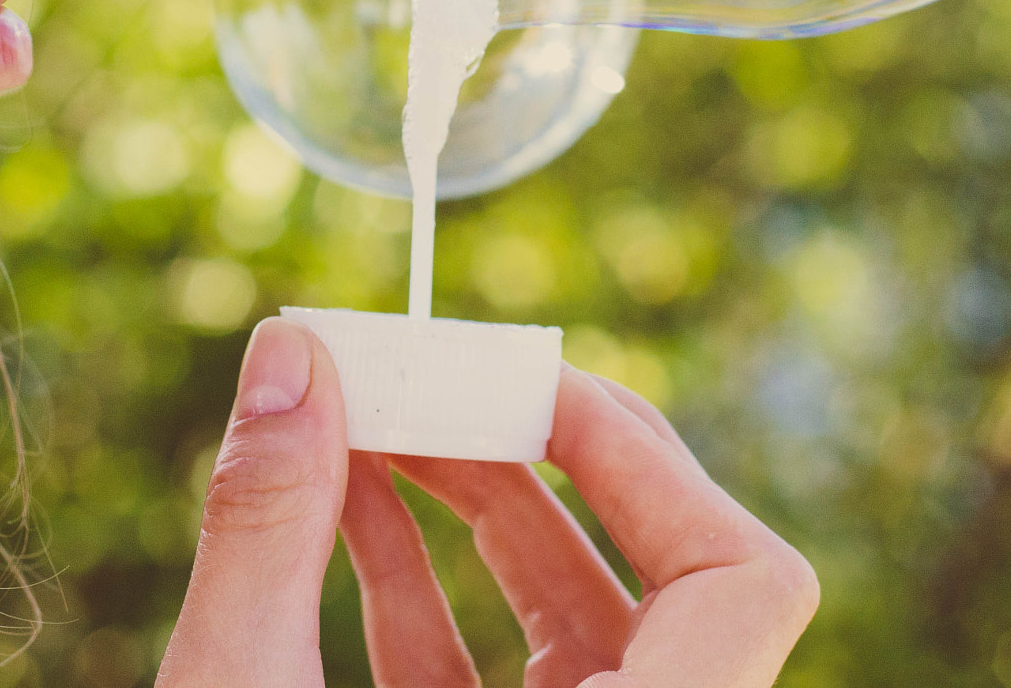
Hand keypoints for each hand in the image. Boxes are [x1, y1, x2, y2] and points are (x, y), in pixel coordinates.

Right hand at [156, 316, 816, 686]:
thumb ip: (266, 534)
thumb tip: (292, 354)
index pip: (744, 582)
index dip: (647, 461)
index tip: (515, 386)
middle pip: (661, 578)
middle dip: (532, 459)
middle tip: (425, 378)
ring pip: (574, 620)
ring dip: (471, 506)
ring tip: (360, 423)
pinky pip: (506, 670)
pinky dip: (430, 584)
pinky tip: (338, 506)